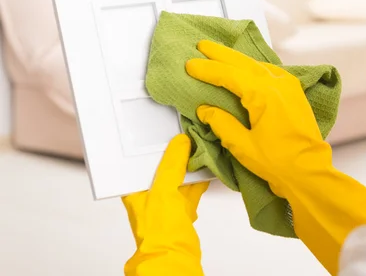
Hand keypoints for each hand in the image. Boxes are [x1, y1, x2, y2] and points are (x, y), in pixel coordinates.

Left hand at [122, 134, 209, 275]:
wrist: (175, 255)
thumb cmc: (159, 229)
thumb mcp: (163, 188)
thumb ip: (172, 164)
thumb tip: (180, 142)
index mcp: (135, 191)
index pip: (142, 163)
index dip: (154, 149)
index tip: (166, 135)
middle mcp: (149, 197)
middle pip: (162, 170)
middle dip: (175, 156)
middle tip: (186, 139)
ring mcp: (165, 205)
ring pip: (178, 179)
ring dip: (188, 168)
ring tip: (198, 151)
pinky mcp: (181, 212)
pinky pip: (190, 190)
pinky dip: (197, 181)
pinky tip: (205, 171)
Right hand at [185, 40, 365, 274]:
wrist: (309, 172)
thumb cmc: (279, 162)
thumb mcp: (242, 145)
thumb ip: (222, 124)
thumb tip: (206, 110)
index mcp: (264, 94)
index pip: (229, 75)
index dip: (208, 70)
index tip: (190, 64)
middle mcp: (279, 84)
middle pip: (244, 63)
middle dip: (221, 54)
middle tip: (202, 45)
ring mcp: (289, 87)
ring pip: (258, 65)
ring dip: (237, 59)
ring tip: (219, 53)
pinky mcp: (294, 94)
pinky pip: (271, 72)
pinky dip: (255, 68)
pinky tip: (246, 68)